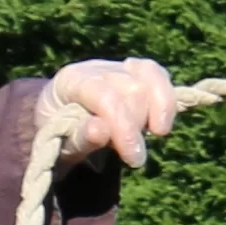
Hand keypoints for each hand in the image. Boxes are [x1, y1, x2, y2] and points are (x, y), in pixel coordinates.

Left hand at [47, 56, 175, 170]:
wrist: (58, 125)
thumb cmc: (59, 137)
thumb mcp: (61, 145)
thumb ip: (80, 138)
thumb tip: (101, 130)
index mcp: (71, 81)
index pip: (106, 97)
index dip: (124, 127)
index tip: (134, 158)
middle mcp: (96, 68)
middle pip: (133, 88)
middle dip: (137, 125)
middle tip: (130, 152)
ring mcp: (117, 66)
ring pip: (151, 75)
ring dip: (158, 110)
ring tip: (151, 134)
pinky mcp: (134, 71)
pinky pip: (158, 74)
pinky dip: (166, 98)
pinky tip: (161, 123)